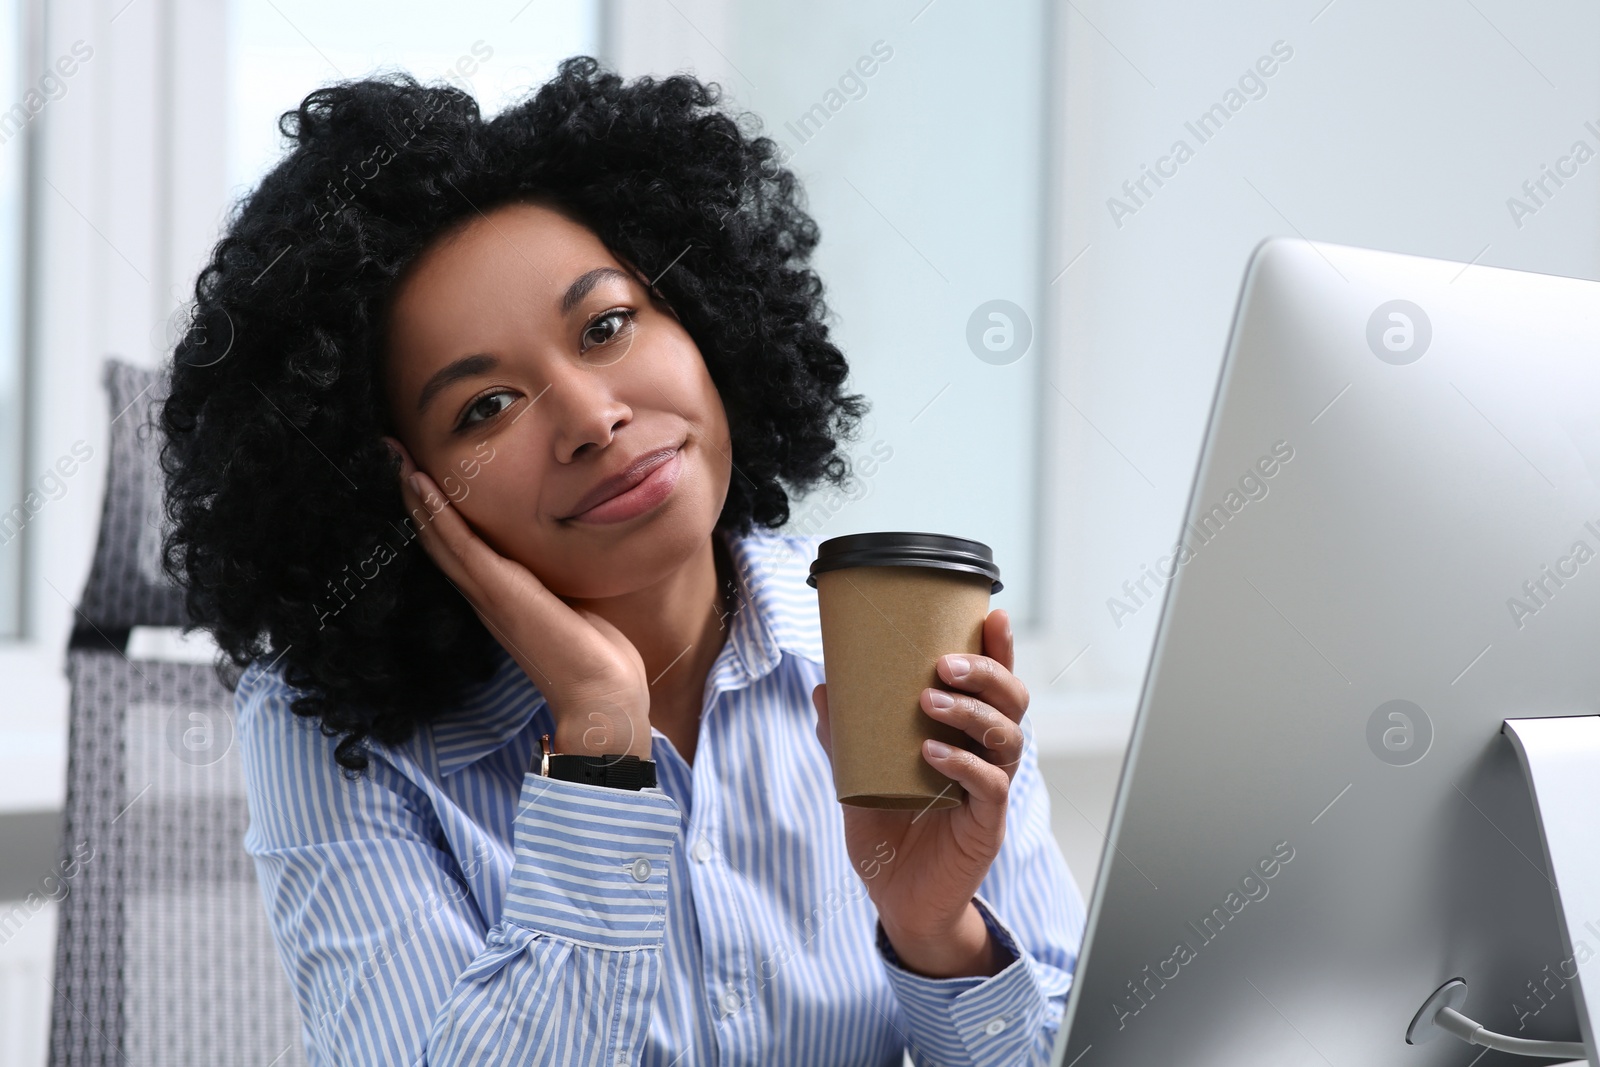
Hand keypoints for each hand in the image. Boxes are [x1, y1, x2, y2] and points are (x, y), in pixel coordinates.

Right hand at [384, 437, 652, 759]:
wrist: (600, 695)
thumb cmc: (594, 656)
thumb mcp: (571, 607)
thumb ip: (557, 585)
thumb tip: (568, 565)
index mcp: (497, 597)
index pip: (455, 547)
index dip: (432, 511)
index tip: (416, 473)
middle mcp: (482, 595)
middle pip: (435, 537)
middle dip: (411, 495)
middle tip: (388, 453)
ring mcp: (487, 593)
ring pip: (438, 536)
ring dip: (413, 495)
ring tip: (392, 455)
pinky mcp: (499, 591)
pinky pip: (459, 544)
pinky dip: (436, 513)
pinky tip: (419, 483)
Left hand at [812, 607, 1027, 978]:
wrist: (896, 897)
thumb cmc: (888, 830)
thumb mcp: (858, 776)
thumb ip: (846, 735)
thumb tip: (823, 686)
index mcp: (966, 735)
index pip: (994, 684)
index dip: (1000, 649)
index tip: (994, 614)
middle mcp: (988, 756)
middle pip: (1013, 702)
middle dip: (987, 673)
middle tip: (943, 663)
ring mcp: (991, 790)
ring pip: (1006, 737)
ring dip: (970, 712)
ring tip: (928, 701)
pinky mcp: (986, 824)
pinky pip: (990, 786)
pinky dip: (962, 764)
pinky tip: (931, 754)